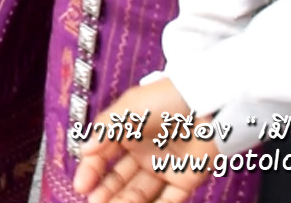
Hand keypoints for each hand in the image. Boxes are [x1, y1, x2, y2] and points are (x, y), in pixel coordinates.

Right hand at [73, 79, 214, 202]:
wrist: (208, 103)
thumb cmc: (165, 99)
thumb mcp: (128, 108)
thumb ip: (104, 130)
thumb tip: (84, 149)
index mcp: (126, 133)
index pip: (102, 156)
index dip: (90, 171)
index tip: (81, 186)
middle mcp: (143, 152)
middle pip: (119, 179)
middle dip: (106, 193)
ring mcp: (163, 167)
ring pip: (140, 193)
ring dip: (124, 202)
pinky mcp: (185, 179)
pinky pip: (168, 200)